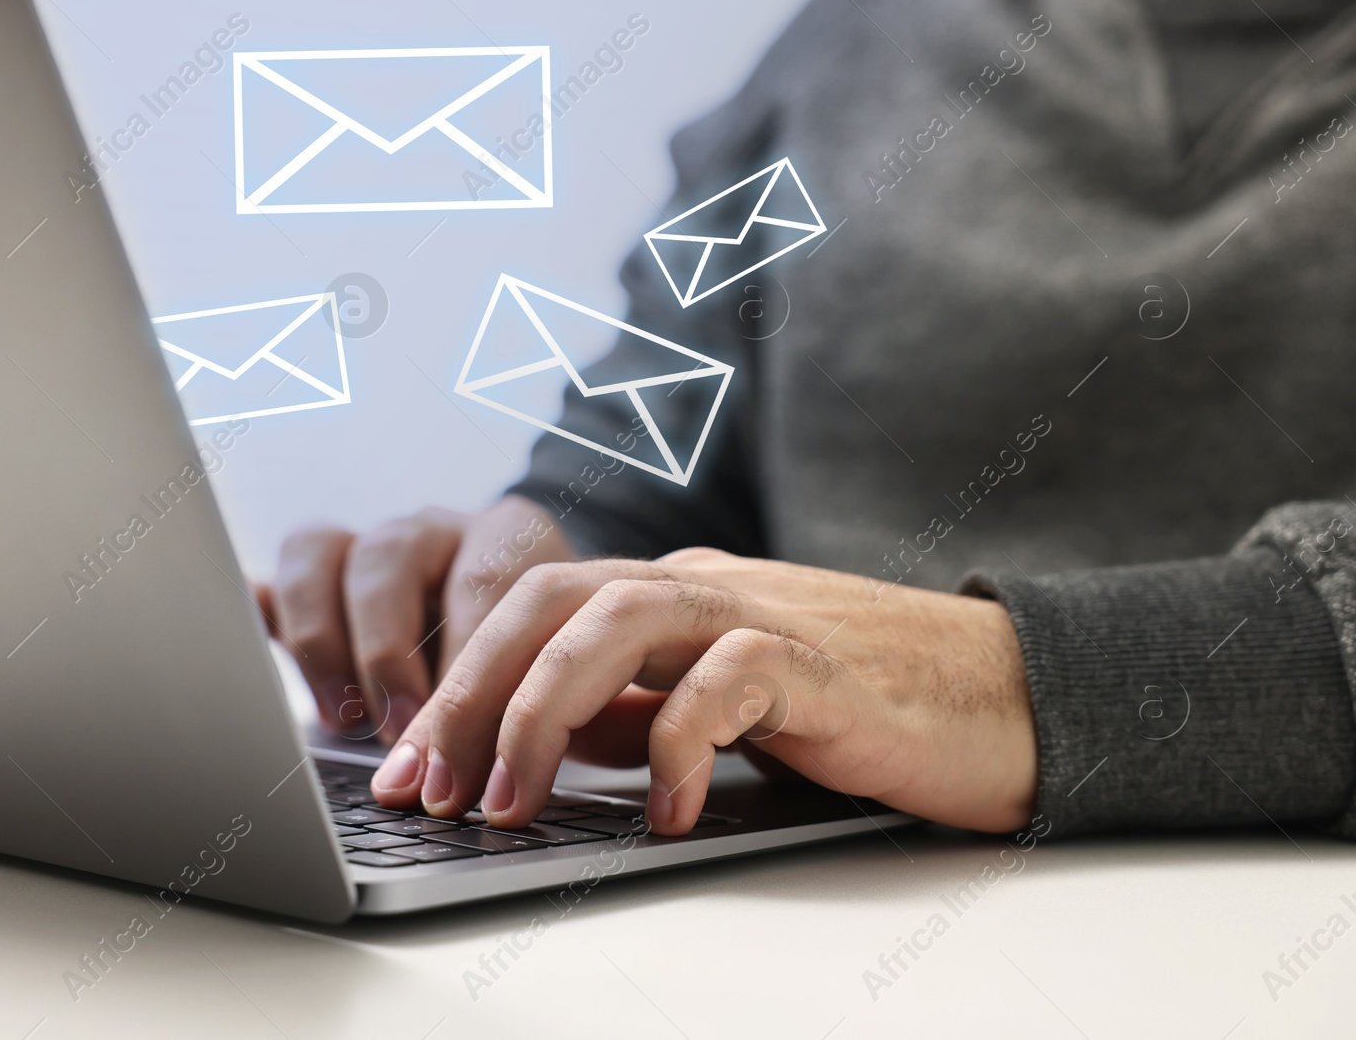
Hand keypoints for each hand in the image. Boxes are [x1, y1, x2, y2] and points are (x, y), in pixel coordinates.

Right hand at [254, 496, 573, 743]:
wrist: (539, 635)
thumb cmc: (554, 663)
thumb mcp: (564, 675)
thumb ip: (539, 701)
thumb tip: (507, 770)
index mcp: (508, 534)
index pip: (482, 582)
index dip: (464, 668)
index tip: (457, 746)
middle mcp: (437, 530)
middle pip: (388, 556)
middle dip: (386, 655)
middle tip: (398, 733)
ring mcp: (372, 547)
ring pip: (318, 550)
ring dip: (323, 642)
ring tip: (343, 719)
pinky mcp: (320, 584)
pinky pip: (271, 582)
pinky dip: (263, 622)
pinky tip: (257, 673)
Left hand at [370, 547, 1037, 834]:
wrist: (1000, 693)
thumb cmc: (855, 705)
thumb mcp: (715, 708)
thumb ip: (636, 710)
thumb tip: (546, 745)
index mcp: (663, 595)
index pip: (528, 611)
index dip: (453, 685)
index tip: (405, 771)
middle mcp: (697, 588)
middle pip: (546, 604)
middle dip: (468, 697)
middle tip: (427, 790)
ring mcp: (758, 615)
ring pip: (615, 622)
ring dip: (543, 715)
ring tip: (513, 803)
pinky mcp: (819, 662)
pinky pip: (725, 682)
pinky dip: (677, 748)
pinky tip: (665, 816)